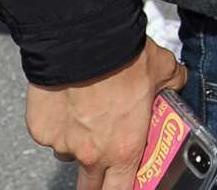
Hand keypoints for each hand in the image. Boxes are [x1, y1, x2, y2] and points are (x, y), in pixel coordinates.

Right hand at [24, 39, 186, 189]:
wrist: (83, 42)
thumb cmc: (124, 58)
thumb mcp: (164, 70)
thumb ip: (172, 85)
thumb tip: (176, 84)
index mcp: (125, 148)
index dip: (124, 189)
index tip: (124, 184)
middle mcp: (92, 153)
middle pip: (90, 187)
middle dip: (96, 180)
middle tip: (102, 165)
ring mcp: (63, 144)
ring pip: (69, 153)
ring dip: (78, 143)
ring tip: (87, 114)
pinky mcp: (40, 130)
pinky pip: (51, 133)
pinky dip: (59, 122)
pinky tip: (67, 100)